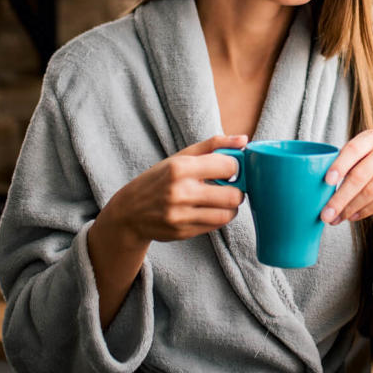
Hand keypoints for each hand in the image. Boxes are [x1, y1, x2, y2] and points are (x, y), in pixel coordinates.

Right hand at [100, 134, 246, 243]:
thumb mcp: (180, 157)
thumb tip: (244, 140)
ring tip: (222, 199)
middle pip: (233, 195)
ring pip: (227, 214)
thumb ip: (213, 145)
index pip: (228, 166)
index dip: (235, 167)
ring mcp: (180, 215)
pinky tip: (209, 210)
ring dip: (231, 207)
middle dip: (238, 190)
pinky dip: (218, 218)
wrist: (129, 213)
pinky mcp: (182, 232)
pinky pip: (215, 226)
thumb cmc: (158, 180)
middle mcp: (180, 192)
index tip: (229, 169)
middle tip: (230, 187)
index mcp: (180, 168)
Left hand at [319, 130, 372, 223]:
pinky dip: (367, 210)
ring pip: (371, 191)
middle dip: (340, 198)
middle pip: (360, 176)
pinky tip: (355, 216)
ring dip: (351, 208)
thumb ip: (353, 160)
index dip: (339, 165)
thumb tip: (323, 185)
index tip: (326, 181)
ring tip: (338, 218)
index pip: (353, 149)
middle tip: (325, 214)